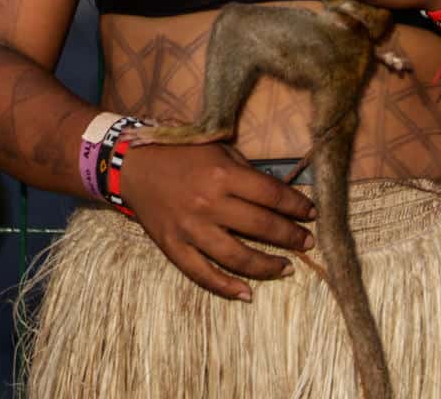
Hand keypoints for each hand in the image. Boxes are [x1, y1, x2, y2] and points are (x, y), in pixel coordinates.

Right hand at [121, 142, 316, 300]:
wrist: (129, 164)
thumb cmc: (176, 153)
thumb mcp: (214, 147)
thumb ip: (244, 169)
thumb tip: (277, 194)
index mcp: (221, 173)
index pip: (272, 195)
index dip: (297, 206)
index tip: (311, 214)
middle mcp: (208, 203)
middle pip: (262, 226)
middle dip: (291, 236)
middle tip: (307, 243)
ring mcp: (190, 228)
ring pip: (237, 257)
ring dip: (268, 266)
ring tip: (287, 268)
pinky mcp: (173, 245)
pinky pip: (202, 273)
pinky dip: (226, 287)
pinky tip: (247, 292)